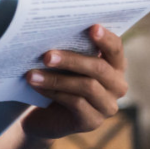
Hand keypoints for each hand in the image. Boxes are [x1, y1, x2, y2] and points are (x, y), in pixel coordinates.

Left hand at [20, 25, 129, 141]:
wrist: (45, 116)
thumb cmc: (58, 79)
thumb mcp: (65, 63)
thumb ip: (69, 49)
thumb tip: (53, 32)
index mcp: (115, 66)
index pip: (116, 49)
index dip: (106, 38)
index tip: (91, 27)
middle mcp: (117, 86)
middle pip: (99, 68)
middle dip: (72, 60)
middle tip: (46, 55)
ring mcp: (107, 106)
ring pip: (87, 86)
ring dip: (56, 79)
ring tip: (32, 74)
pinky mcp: (93, 122)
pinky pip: (76, 104)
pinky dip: (54, 93)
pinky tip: (37, 86)